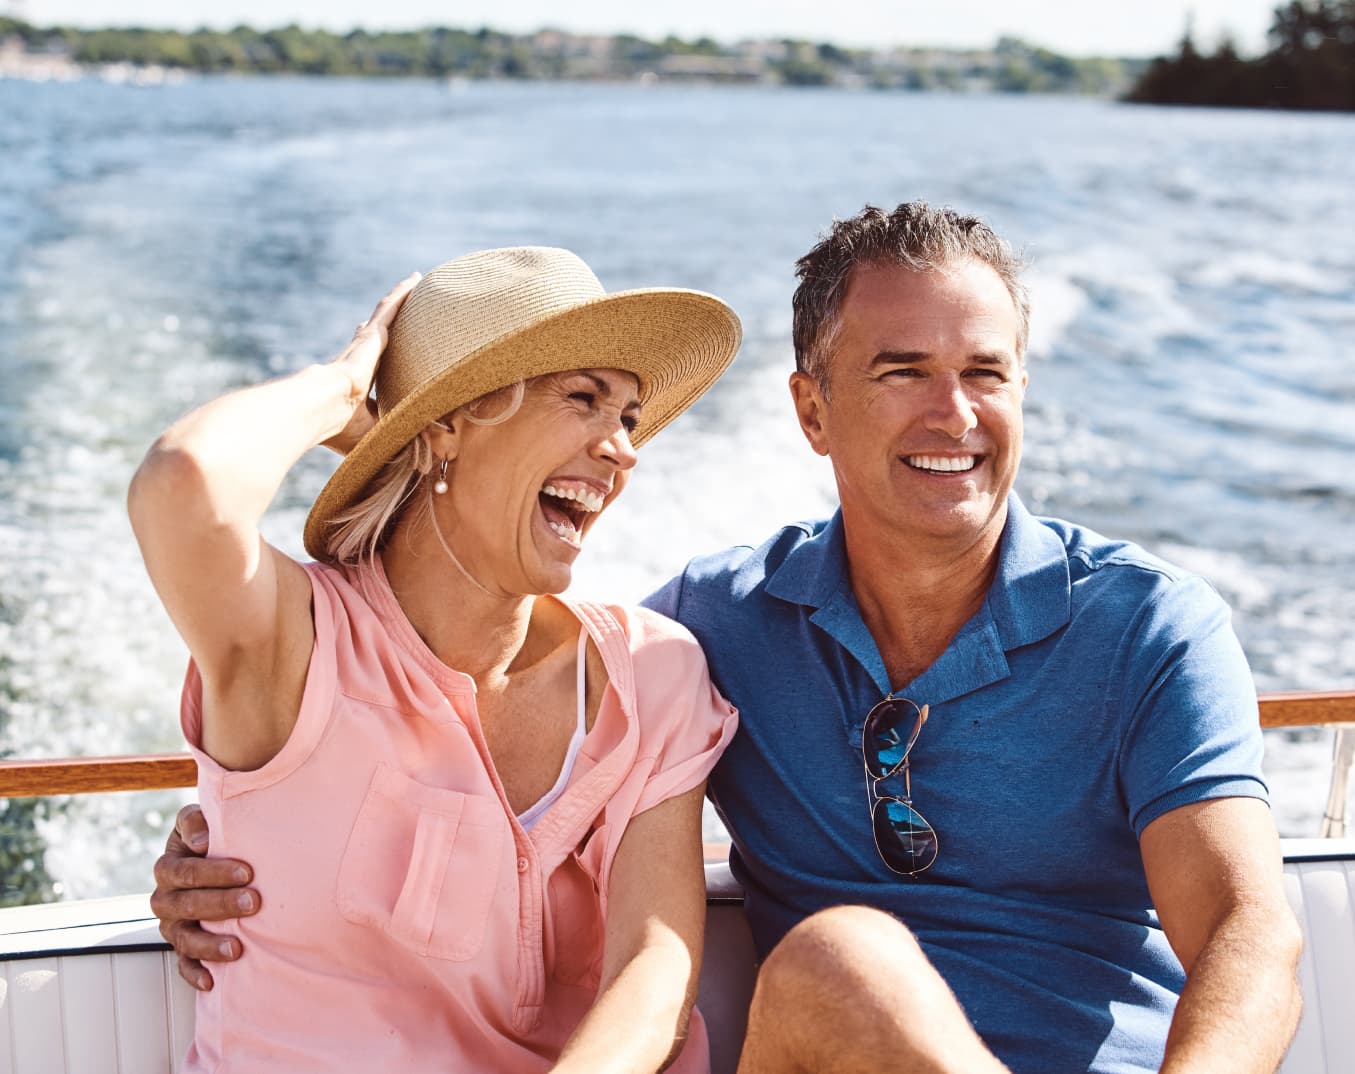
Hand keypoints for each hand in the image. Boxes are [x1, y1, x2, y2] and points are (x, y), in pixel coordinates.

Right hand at [150, 804, 259, 991]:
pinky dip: (194, 974)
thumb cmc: (211, 837)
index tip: (247, 872)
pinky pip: (183, 965)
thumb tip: (202, 839)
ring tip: (236, 948)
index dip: (215, 873)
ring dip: (209, 945)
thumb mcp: (199, 822)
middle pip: (187, 905)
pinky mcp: (182, 947)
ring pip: (184, 939)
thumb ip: (195, 821)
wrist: (213, 858)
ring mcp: (172, 925)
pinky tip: (212, 981)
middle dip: (221, 905)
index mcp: (168, 868)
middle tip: (254, 903)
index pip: (185, 872)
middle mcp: (165, 899)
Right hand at [321, 272, 420, 455]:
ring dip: (400, 301)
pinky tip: (416, 279)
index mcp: (356, 384)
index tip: (377, 349)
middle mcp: (360, 360)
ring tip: (415, 284)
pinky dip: (403, 293)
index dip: (377, 358)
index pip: (372, 368)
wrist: (324, 409)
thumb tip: (426, 470)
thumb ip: (399, 443)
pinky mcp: (372, 335)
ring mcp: (365, 344)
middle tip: (400, 311)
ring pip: (387, 315)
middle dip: (387, 324)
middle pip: (379, 336)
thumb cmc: (343, 430)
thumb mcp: (378, 435)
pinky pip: (392, 307)